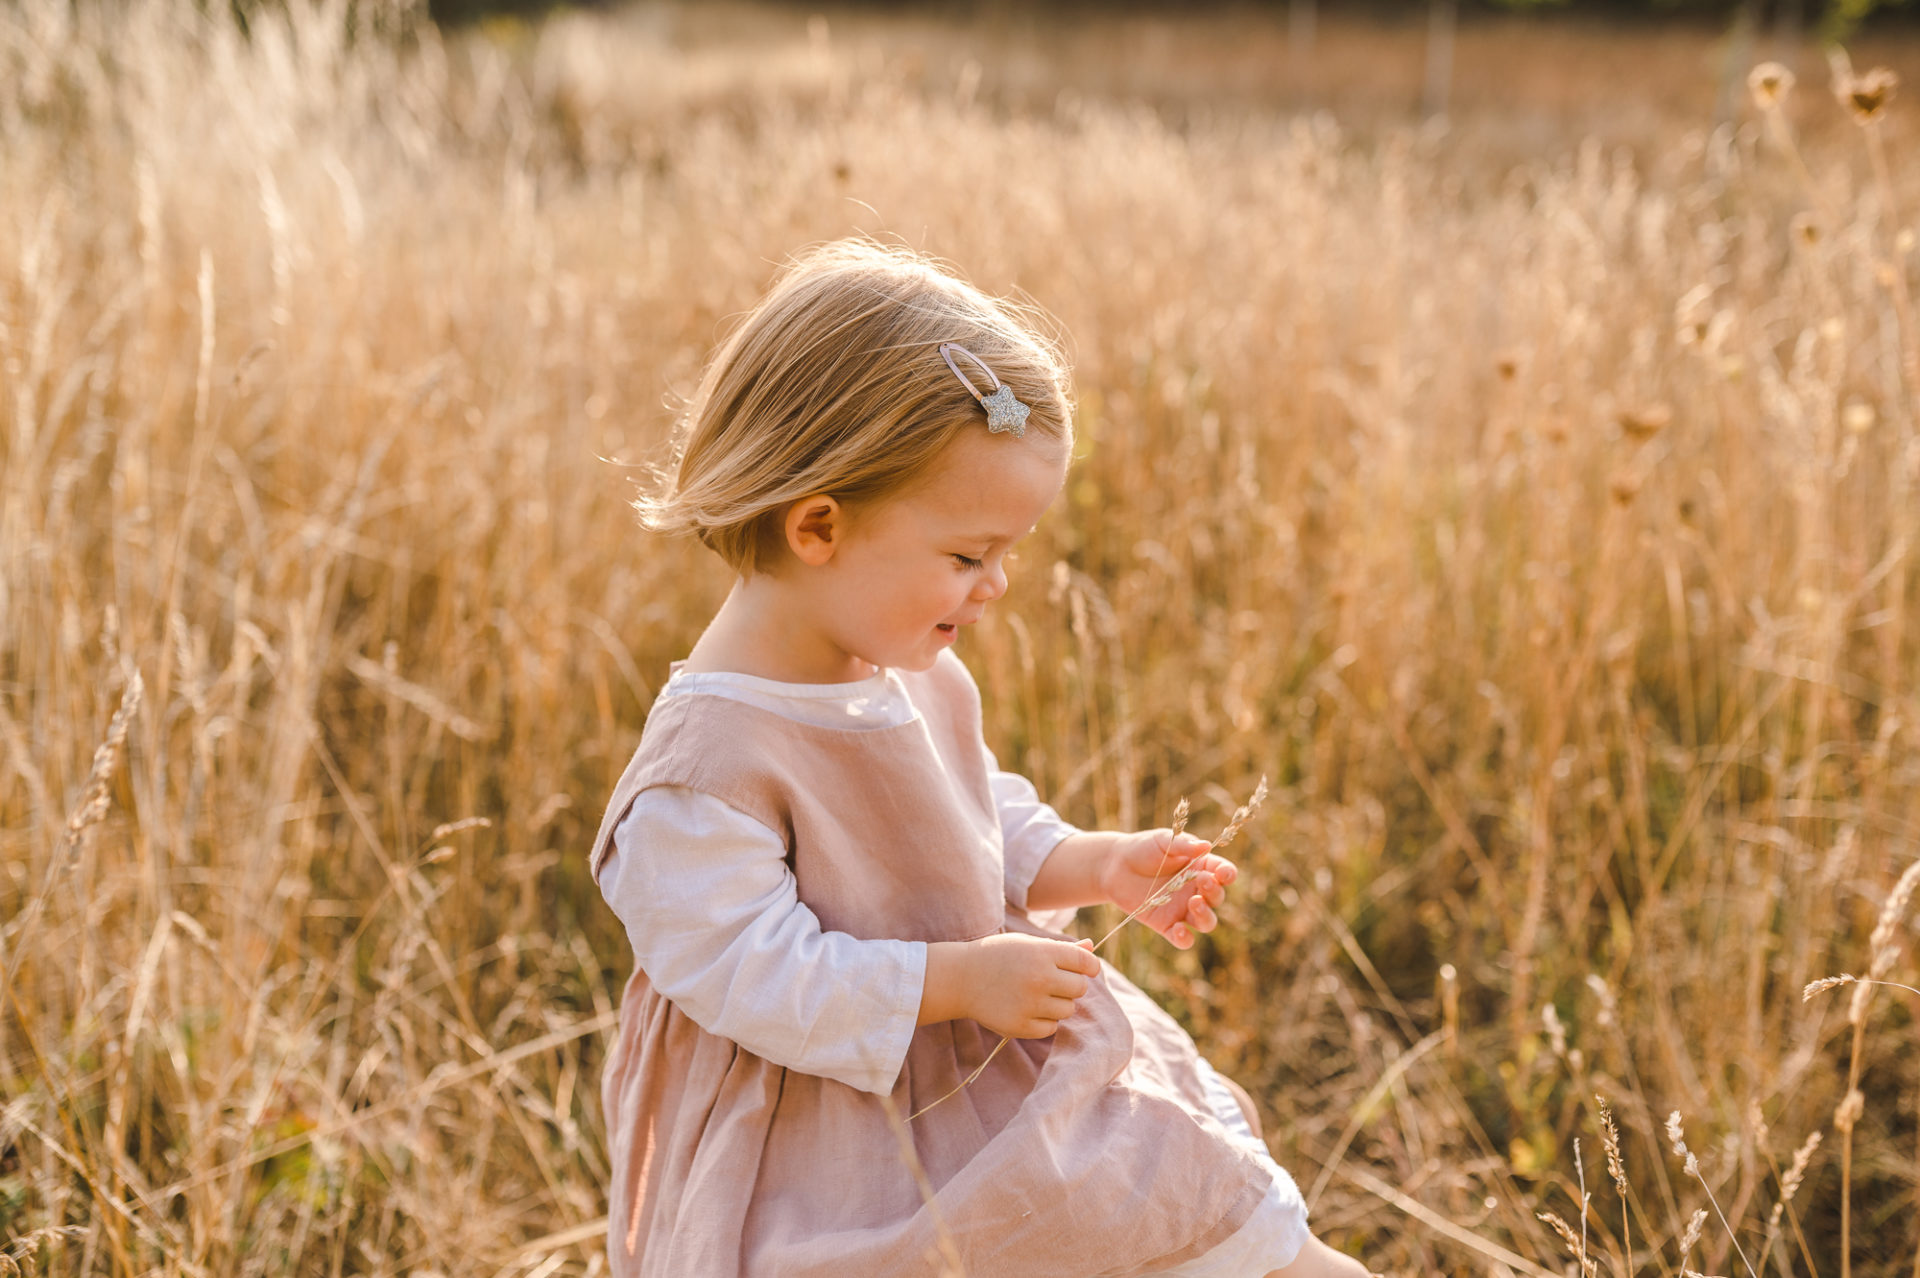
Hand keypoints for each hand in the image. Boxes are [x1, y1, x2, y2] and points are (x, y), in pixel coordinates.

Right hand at [948, 933, 1100, 1038]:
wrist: (961, 978)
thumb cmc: (998, 956)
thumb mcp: (1028, 944)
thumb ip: (1062, 949)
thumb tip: (1091, 947)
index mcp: (1043, 953)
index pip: (1086, 962)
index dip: (1090, 966)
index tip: (1085, 969)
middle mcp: (1039, 978)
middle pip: (1080, 988)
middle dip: (1071, 985)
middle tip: (1051, 982)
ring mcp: (1030, 1004)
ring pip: (1068, 1010)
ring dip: (1058, 1004)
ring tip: (1036, 995)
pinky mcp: (1020, 1026)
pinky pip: (1051, 1028)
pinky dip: (1044, 1021)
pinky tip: (1027, 1009)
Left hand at [1097, 828, 1235, 949]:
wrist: (1114, 865)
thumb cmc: (1142, 848)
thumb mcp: (1162, 840)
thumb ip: (1183, 845)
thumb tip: (1207, 846)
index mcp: (1201, 867)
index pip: (1223, 873)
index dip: (1227, 874)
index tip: (1223, 874)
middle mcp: (1195, 890)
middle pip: (1217, 898)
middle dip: (1214, 892)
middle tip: (1203, 882)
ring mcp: (1182, 909)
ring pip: (1206, 922)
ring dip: (1205, 915)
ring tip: (1193, 902)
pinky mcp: (1166, 924)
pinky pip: (1183, 939)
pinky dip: (1185, 939)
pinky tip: (1179, 930)